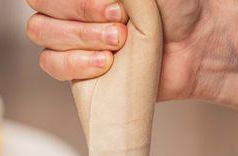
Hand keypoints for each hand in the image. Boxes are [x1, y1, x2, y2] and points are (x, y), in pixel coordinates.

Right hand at [25, 0, 217, 99]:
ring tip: (117, 45)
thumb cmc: (178, 9)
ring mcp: (73, 38)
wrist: (195, 49)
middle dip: (81, 16)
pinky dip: (74, 63)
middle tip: (120, 27)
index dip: (76, 1)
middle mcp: (75, 8)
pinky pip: (51, 63)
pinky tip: (105, 64)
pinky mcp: (77, 68)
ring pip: (42, 33)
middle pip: (42, 6)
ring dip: (79, 38)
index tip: (116, 6)